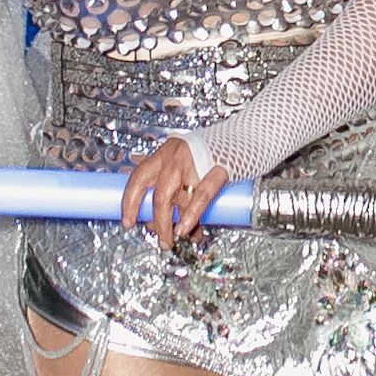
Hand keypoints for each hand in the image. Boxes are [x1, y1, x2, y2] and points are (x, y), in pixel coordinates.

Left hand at [125, 132, 228, 248]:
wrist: (247, 135)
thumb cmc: (213, 150)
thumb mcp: (184, 158)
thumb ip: (170, 177)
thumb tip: (154, 207)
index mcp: (165, 153)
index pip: (138, 177)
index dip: (130, 202)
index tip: (128, 222)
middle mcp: (176, 156)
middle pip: (159, 195)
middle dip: (157, 223)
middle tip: (161, 240)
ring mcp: (196, 161)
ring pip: (178, 199)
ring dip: (175, 225)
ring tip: (177, 239)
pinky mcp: (218, 168)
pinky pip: (202, 196)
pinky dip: (192, 215)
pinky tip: (188, 229)